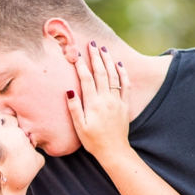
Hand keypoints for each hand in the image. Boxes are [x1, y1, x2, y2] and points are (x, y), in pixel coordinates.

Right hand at [66, 42, 131, 158]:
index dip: (81, 65)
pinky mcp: (124, 104)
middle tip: (92, 44)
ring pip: (113, 75)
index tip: (76, 54)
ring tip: (103, 49)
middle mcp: (106, 99)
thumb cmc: (92, 140)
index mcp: (93, 104)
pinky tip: (119, 64)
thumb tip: (69, 91)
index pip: (86, 79)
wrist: (113, 150)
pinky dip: (122, 73)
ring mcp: (117, 100)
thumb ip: (74, 108)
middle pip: (101, 73)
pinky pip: (125, 85)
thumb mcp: (79, 127)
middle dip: (96, 57)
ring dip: (108, 61)